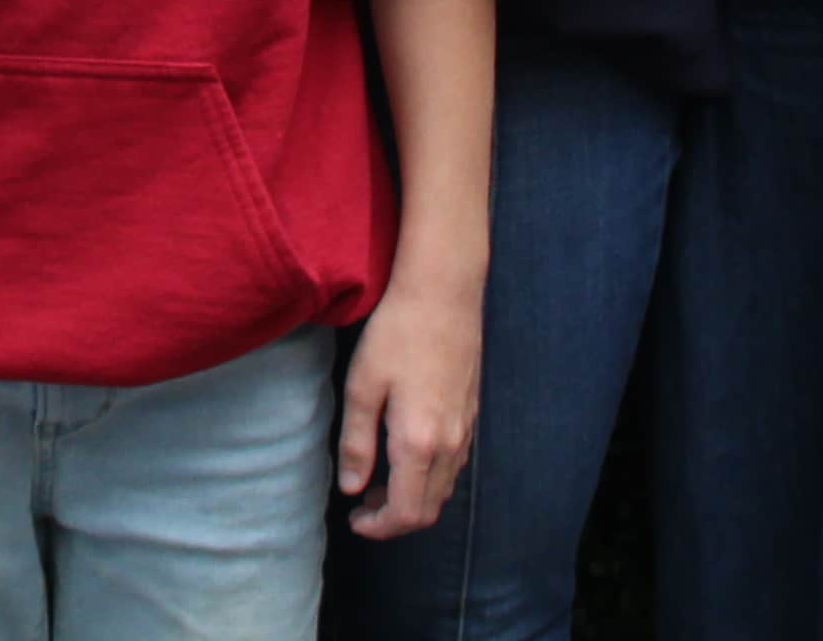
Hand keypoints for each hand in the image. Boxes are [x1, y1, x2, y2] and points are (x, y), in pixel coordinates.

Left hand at [340, 280, 482, 539]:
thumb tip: (351, 488)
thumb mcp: (363, 387)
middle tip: (362, 505)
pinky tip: (405, 457)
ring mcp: (465, 430)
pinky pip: (453, 466)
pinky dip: (429, 478)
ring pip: (444, 489)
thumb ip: (357, 443)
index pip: (407, 512)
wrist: (444, 293)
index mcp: (419, 443)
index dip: (379, 527)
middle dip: (395, 519)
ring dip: (413, 499)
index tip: (354, 519)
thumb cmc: (396, 335)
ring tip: (378, 484)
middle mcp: (450, 445)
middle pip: (429, 509)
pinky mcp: (471, 415)